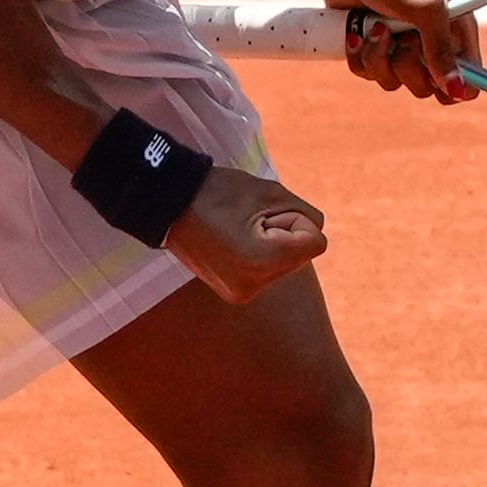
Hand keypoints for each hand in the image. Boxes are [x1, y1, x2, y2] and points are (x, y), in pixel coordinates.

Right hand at [162, 164, 327, 302]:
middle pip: (301, 256)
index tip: (260, 214)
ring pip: (286, 265)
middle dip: (284, 234)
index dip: (294, 219)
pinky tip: (231, 244)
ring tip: (235, 231)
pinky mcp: (235, 294)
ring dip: (271, 245)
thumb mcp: (274, 193)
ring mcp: (241, 294)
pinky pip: (268, 272)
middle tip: (244, 222)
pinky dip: (259, 257)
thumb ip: (308, 216)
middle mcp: (253, 286)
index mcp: (263, 262)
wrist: (171, 204)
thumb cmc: (222, 192)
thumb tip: (315, 241)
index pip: (316, 242)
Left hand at [318, 0, 481, 103]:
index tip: (434, 76)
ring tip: (376, 27)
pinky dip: (359, 55)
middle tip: (403, 38)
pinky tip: (358, 32)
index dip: (456, 88)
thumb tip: (458, 90)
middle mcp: (432, 46)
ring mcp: (401, 50)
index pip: (471, 80)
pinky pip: (368, 74)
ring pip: (393, 83)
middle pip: (426, 89)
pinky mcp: (374, 51)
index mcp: (457, 34)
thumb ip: (442, 50)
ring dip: (379, 57)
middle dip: (407, 66)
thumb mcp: (426, 10)